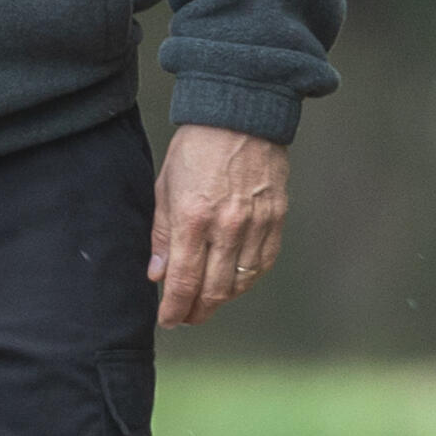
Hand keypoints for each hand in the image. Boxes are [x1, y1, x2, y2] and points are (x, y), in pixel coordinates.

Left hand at [149, 124, 289, 328]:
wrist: (240, 115)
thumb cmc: (196, 148)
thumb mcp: (165, 187)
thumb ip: (162, 234)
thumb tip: (158, 275)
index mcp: (193, 217)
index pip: (184, 280)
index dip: (175, 308)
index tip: (168, 320)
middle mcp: (228, 225)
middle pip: (214, 289)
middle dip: (197, 311)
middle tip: (186, 317)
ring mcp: (256, 224)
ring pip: (241, 281)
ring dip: (222, 299)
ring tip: (206, 303)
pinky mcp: (277, 218)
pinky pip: (263, 263)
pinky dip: (247, 279)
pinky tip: (234, 282)